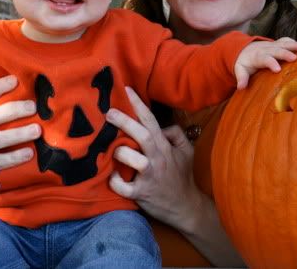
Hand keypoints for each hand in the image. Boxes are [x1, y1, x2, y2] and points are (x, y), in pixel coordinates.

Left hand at [106, 87, 202, 228]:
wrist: (186, 207)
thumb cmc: (182, 176)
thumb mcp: (187, 151)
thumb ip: (176, 134)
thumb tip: (161, 125)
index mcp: (165, 147)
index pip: (152, 121)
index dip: (139, 104)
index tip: (126, 89)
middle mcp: (157, 159)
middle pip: (142, 136)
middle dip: (124, 122)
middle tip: (108, 112)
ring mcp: (149, 176)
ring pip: (132, 160)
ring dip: (120, 153)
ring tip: (110, 149)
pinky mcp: (142, 194)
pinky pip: (124, 187)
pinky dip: (115, 182)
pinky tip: (111, 176)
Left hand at [234, 37, 296, 88]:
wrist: (243, 49)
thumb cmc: (243, 62)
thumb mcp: (239, 70)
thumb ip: (241, 77)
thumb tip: (241, 87)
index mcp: (256, 57)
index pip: (264, 59)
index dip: (270, 63)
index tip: (277, 69)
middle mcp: (265, 49)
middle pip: (276, 50)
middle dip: (285, 53)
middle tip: (294, 58)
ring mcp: (272, 45)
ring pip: (283, 43)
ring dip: (294, 45)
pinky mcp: (277, 43)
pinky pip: (285, 41)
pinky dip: (294, 43)